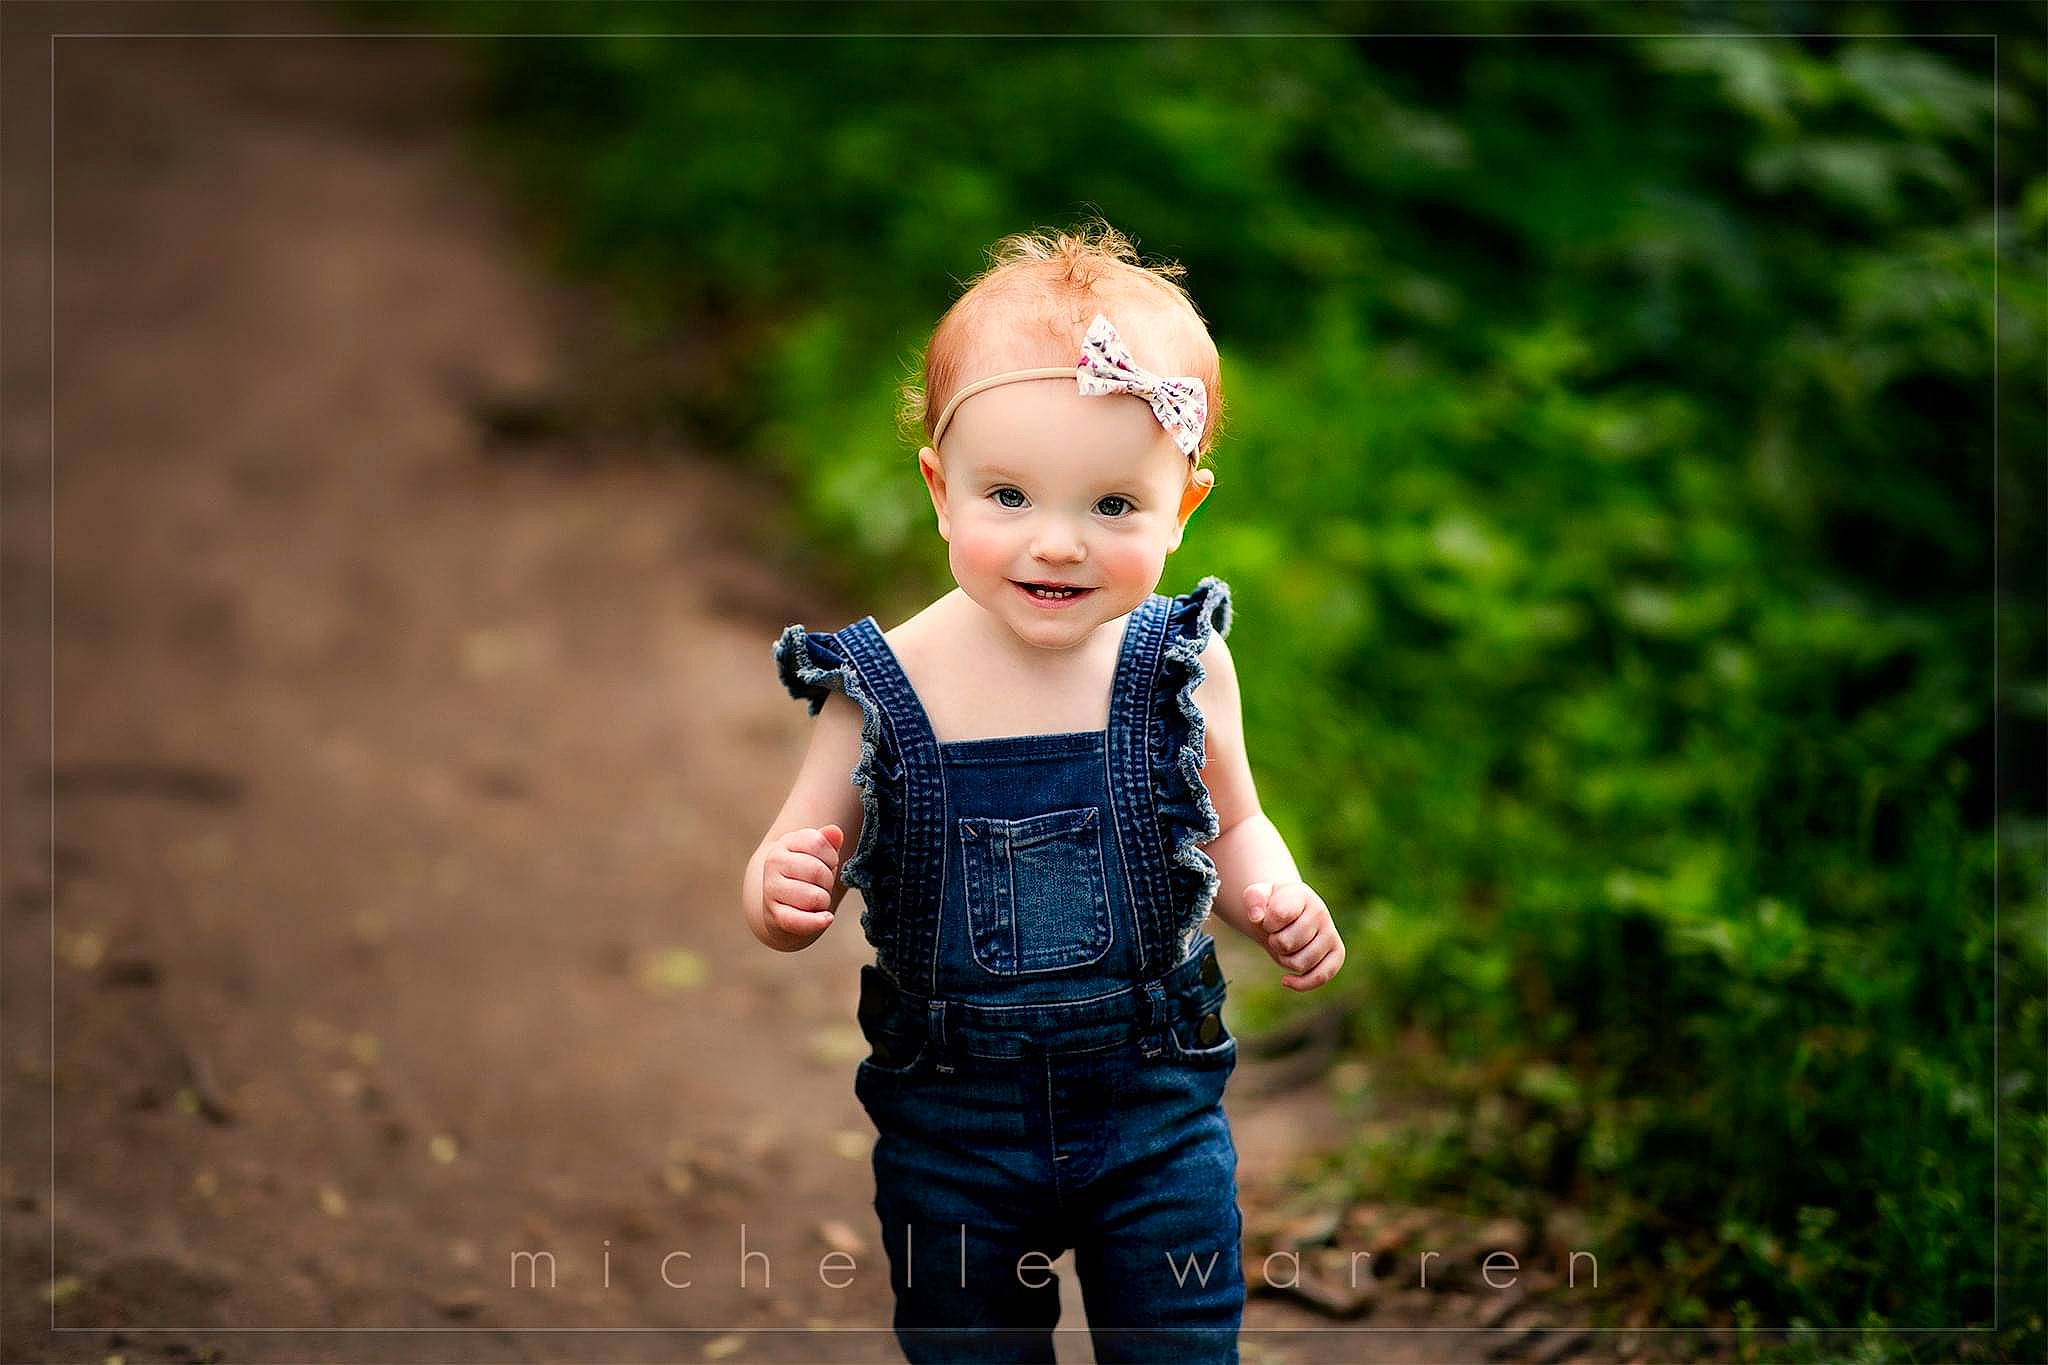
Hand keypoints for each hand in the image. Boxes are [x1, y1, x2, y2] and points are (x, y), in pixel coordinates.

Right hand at [762, 825, 844, 947]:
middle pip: (818, 871)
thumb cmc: (807, 875)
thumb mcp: (819, 855)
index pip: (818, 842)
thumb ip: (828, 842)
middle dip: (828, 882)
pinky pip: (800, 920)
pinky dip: (817, 922)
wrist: (781, 903)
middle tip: (821, 886)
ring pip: (815, 897)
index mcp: (787, 842)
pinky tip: (826, 918)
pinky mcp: (774, 915)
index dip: (831, 857)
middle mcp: (774, 862)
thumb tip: (835, 832)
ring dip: (823, 902)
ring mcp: (771, 889)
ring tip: (815, 900)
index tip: (826, 864)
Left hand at [1244, 881, 1344, 990]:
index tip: (1267, 918)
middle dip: (1274, 943)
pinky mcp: (1336, 953)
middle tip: (1276, 934)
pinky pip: (1322, 976)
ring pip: (1300, 963)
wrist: (1289, 910)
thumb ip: (1253, 899)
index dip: (1266, 922)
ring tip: (1285, 947)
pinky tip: (1285, 980)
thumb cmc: (1271, 904)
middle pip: (1287, 943)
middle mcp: (1320, 913)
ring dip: (1284, 960)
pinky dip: (1302, 983)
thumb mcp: (1257, 894)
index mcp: (1301, 895)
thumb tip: (1256, 917)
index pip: (1280, 915)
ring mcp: (1330, 934)